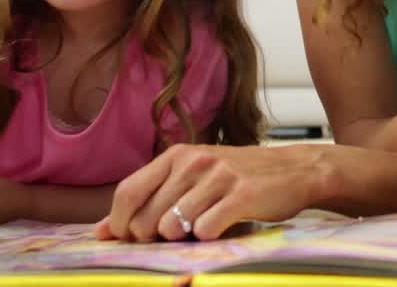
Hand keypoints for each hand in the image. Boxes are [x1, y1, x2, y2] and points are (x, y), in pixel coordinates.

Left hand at [96, 144, 330, 242]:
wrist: (294, 170)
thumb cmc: (237, 179)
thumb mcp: (191, 180)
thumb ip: (149, 200)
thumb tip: (101, 232)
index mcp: (177, 156)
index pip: (128, 192)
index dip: (120, 223)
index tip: (129, 238)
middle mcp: (195, 162)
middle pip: (147, 217)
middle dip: (152, 239)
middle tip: (176, 237)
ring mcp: (219, 177)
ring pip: (174, 227)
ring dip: (182, 239)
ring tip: (200, 229)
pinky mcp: (242, 194)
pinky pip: (206, 230)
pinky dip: (209, 238)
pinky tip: (221, 228)